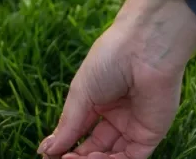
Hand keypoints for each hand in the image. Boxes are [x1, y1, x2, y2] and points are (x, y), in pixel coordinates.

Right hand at [38, 0, 195, 158]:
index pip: (80, 130)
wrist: (143, 48)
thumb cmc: (110, 60)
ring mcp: (134, 125)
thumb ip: (68, 124)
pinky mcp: (150, 134)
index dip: (65, 143)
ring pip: (112, 156)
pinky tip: (93, 158)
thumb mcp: (81, 93)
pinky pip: (131, 158)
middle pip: (95, 146)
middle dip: (77, 156)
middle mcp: (116, 115)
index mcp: (99, 101)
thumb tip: (45, 149)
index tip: (48, 153)